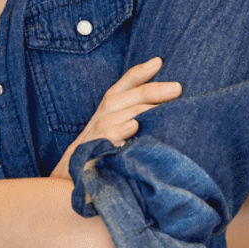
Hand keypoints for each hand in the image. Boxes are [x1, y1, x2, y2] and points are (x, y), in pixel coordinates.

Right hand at [50, 57, 180, 180]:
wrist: (71, 185)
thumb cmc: (100, 159)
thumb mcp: (118, 135)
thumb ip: (135, 118)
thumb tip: (166, 107)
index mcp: (107, 112)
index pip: (121, 86)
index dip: (139, 72)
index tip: (159, 62)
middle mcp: (99, 119)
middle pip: (123, 97)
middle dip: (150, 90)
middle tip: (177, 88)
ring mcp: (94, 136)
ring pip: (116, 114)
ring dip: (141, 107)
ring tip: (167, 103)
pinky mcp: (90, 153)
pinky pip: (104, 138)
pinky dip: (117, 131)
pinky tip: (133, 127)